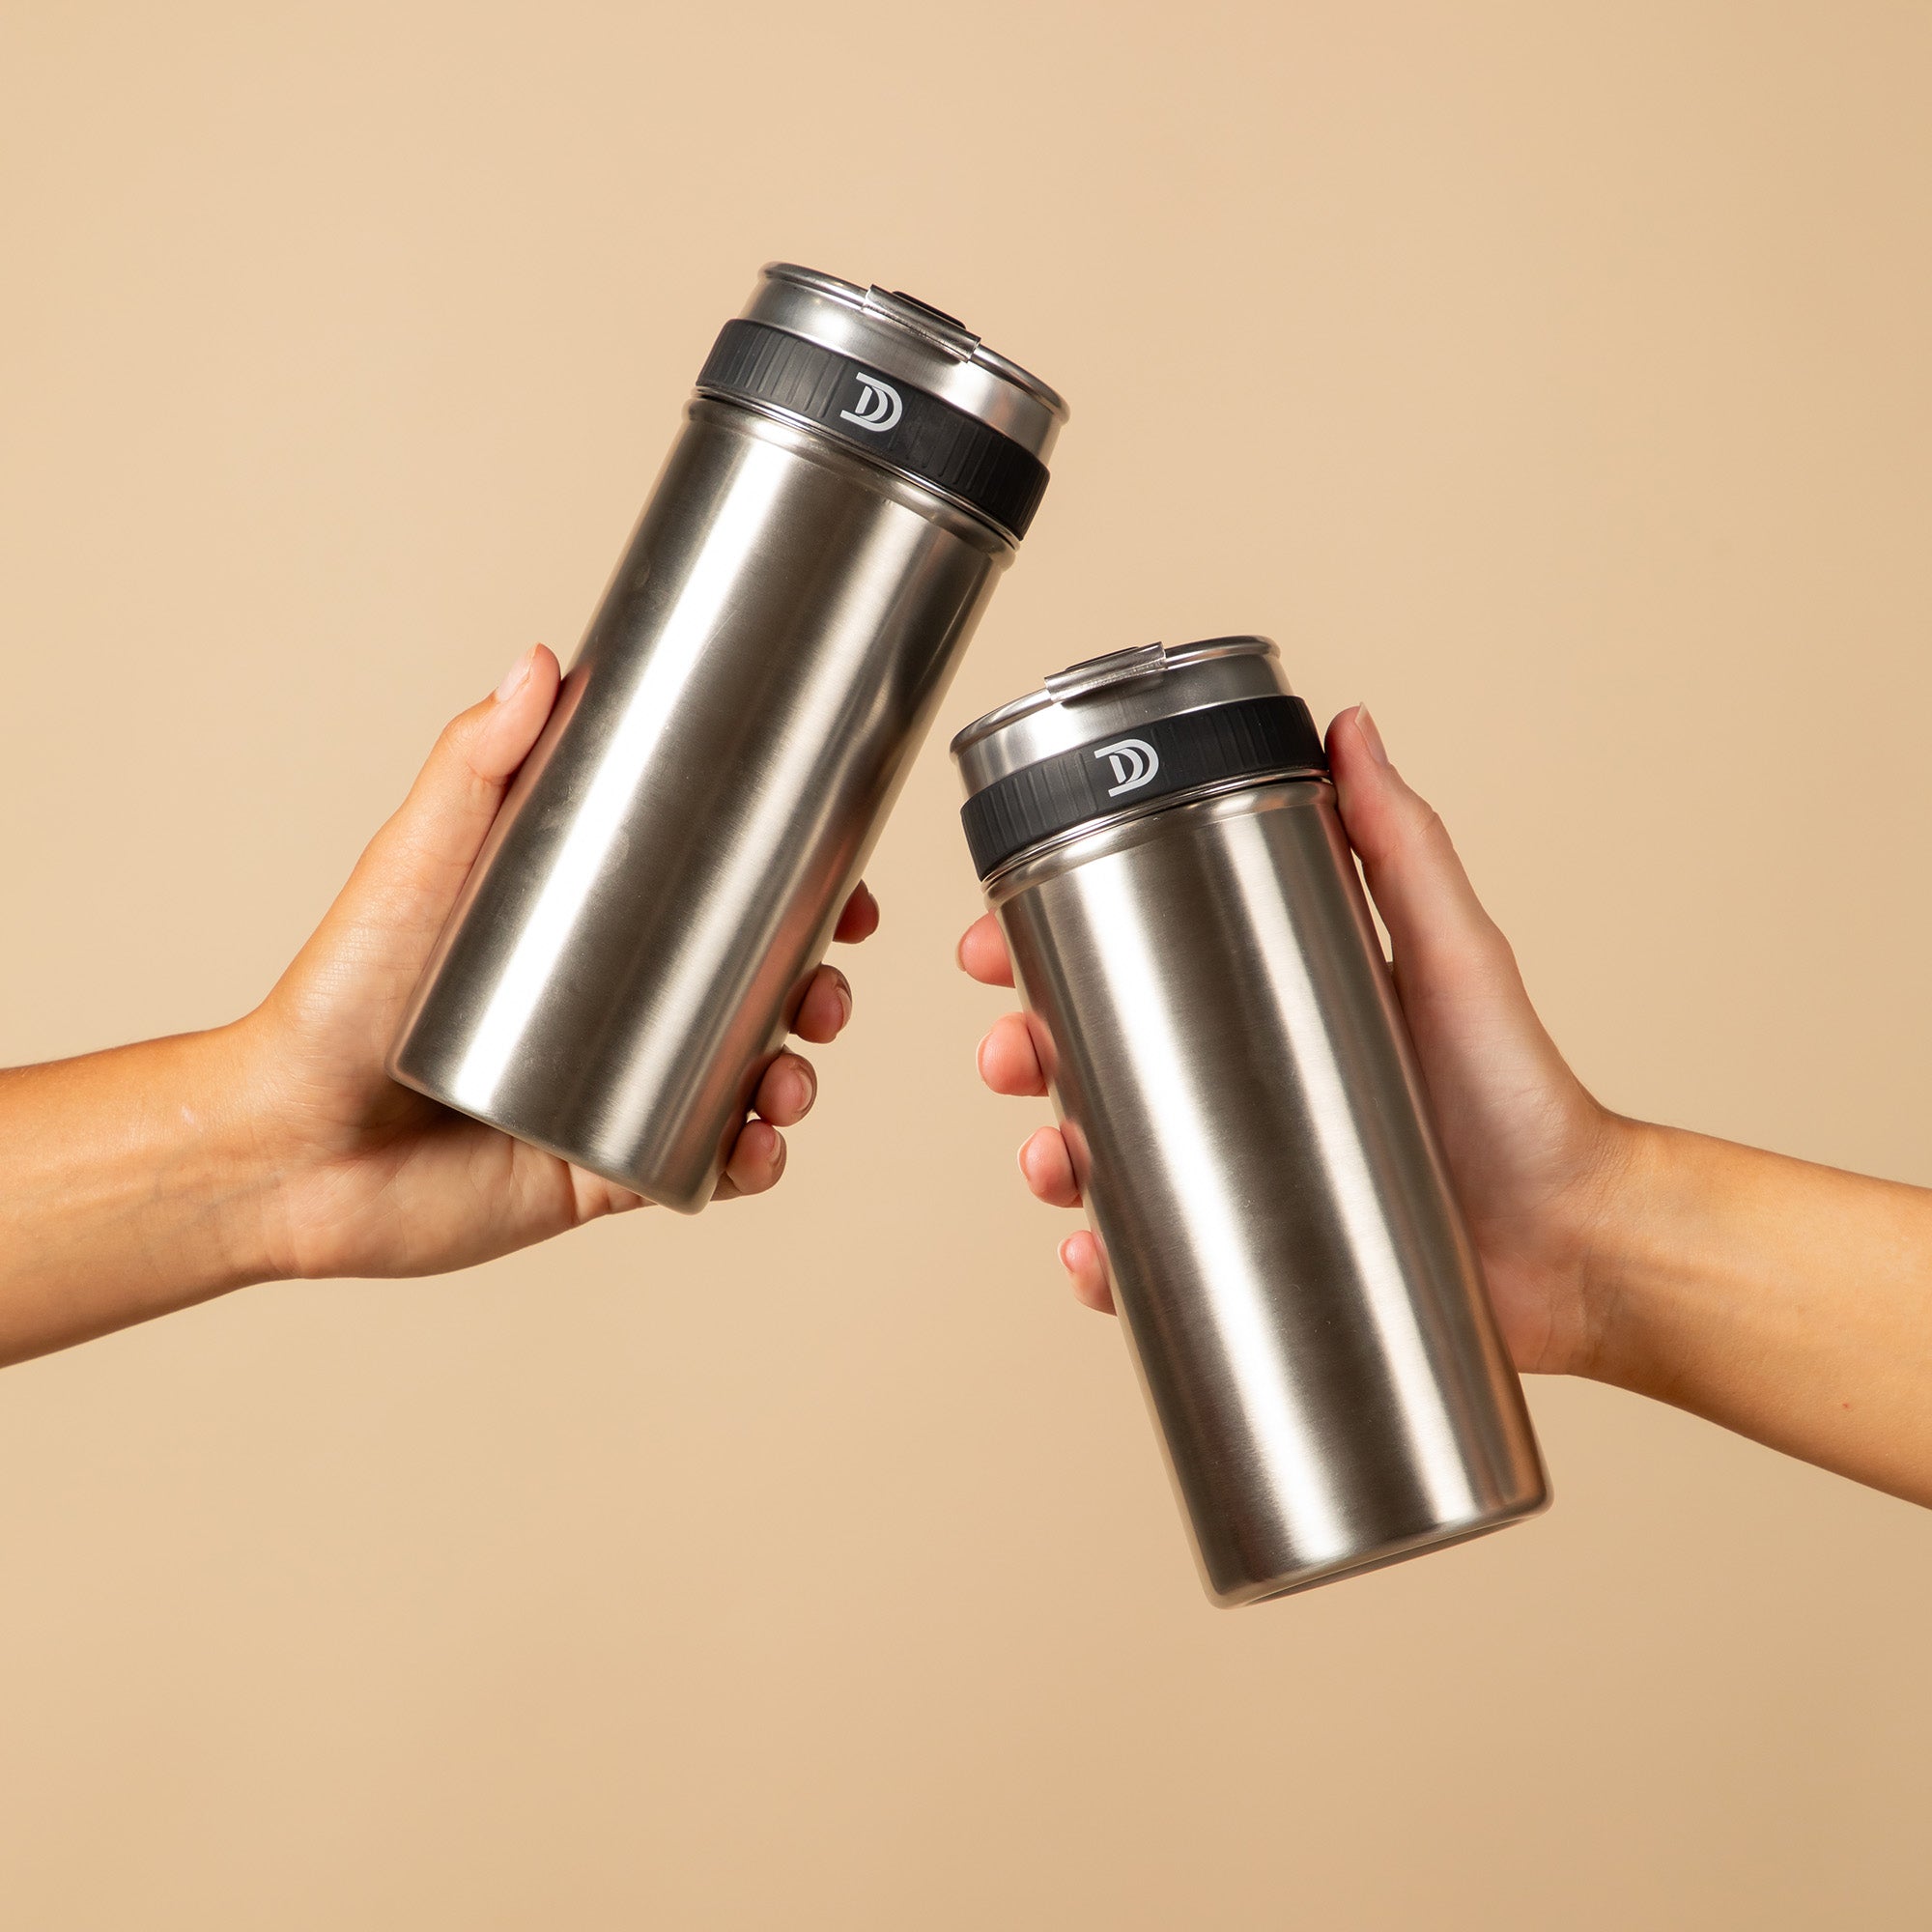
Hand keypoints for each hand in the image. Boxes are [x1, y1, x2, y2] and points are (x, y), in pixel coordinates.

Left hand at [241, 645, 878, 1279]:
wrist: (285, 1147)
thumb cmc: (336, 998)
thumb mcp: (415, 863)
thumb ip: (472, 763)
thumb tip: (538, 661)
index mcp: (587, 936)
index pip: (715, 903)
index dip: (793, 895)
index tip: (841, 884)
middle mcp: (613, 1012)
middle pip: (752, 992)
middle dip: (815, 989)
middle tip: (827, 988)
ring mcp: (614, 1095)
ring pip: (743, 1081)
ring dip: (795, 1074)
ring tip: (791, 1075)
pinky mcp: (601, 1175)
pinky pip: (701, 1170)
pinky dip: (749, 1161)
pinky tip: (759, 1145)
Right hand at [958, 704, 1630, 1375]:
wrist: (1575, 1240)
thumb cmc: (1522, 1093)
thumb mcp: (1450, 951)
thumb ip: (1401, 843)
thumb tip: (1351, 728)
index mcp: (1267, 1003)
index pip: (1135, 959)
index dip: (1050, 946)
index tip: (998, 938)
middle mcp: (1242, 1084)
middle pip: (1096, 1059)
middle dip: (1027, 1051)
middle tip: (1011, 1052)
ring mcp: (1244, 1176)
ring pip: (1105, 1160)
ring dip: (1050, 1157)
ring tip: (1051, 1159)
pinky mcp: (1258, 1261)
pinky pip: (1153, 1265)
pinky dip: (1106, 1265)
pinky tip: (1092, 1256)